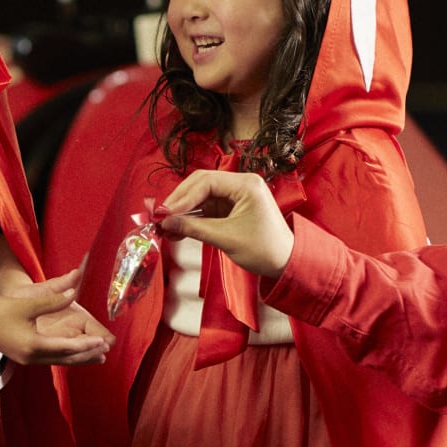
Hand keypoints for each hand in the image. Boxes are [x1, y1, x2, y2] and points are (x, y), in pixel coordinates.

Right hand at [0, 268, 112, 365]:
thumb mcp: (26, 304)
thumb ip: (52, 301)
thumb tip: (74, 293)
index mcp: (33, 346)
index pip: (67, 348)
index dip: (87, 345)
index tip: (103, 342)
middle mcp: (32, 357)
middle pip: (66, 359)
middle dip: (87, 355)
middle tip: (107, 352)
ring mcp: (27, 359)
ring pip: (59, 360)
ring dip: (78, 358)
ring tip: (98, 356)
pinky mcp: (24, 356)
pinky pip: (50, 358)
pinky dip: (66, 355)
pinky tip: (74, 352)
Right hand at [156, 170, 293, 277]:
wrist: (286, 263)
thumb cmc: (265, 250)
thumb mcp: (226, 239)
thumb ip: (194, 228)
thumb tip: (165, 223)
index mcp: (246, 184)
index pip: (206, 182)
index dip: (182, 198)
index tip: (164, 214)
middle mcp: (241, 184)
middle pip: (201, 185)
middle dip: (179, 202)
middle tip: (160, 218)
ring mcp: (236, 195)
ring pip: (201, 197)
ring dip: (183, 212)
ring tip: (165, 228)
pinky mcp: (232, 208)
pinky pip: (206, 208)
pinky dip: (192, 219)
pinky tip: (177, 230)